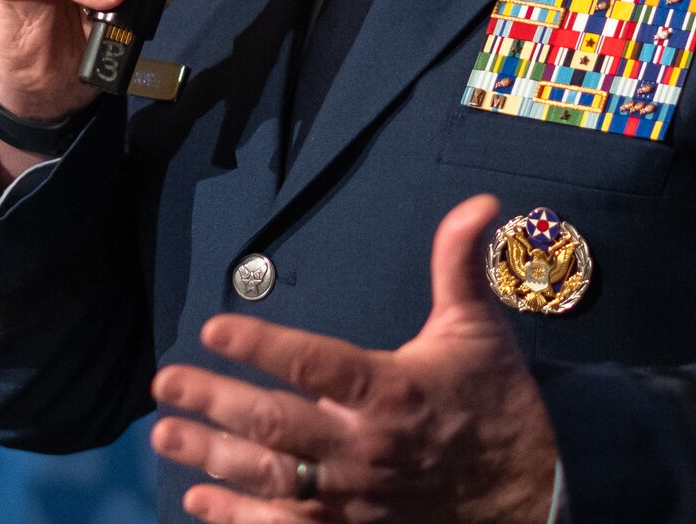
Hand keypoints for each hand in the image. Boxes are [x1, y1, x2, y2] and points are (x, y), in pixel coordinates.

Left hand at [150, 195, 557, 522]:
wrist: (531, 496)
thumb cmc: (495, 405)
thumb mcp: (479, 329)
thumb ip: (460, 264)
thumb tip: (480, 203)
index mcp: (391, 390)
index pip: (316, 364)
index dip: (261, 347)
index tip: (212, 328)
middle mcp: (365, 447)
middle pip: (275, 425)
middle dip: (213, 401)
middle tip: (165, 383)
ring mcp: (355, 498)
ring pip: (269, 478)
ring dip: (211, 457)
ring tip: (164, 436)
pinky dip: (238, 518)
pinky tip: (199, 500)